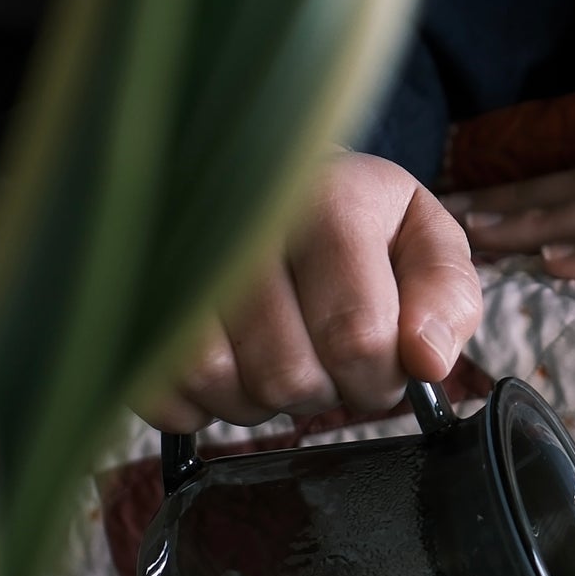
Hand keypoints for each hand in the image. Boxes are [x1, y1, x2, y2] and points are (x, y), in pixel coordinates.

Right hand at [136, 153, 481, 430]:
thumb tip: (427, 362)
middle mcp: (242, 217)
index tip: (381, 362)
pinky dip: (200, 404)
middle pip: (286, 373)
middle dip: (322, 391)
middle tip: (327, 359)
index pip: (358, 338)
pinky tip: (229, 364)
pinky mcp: (127, 291)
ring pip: (219, 383)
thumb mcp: (422, 237)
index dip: (378, 378)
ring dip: (261, 399)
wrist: (259, 171)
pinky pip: (162, 390)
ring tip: (278, 356)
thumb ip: (448, 296)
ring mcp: (173, 251)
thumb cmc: (351, 217)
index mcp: (329, 197)